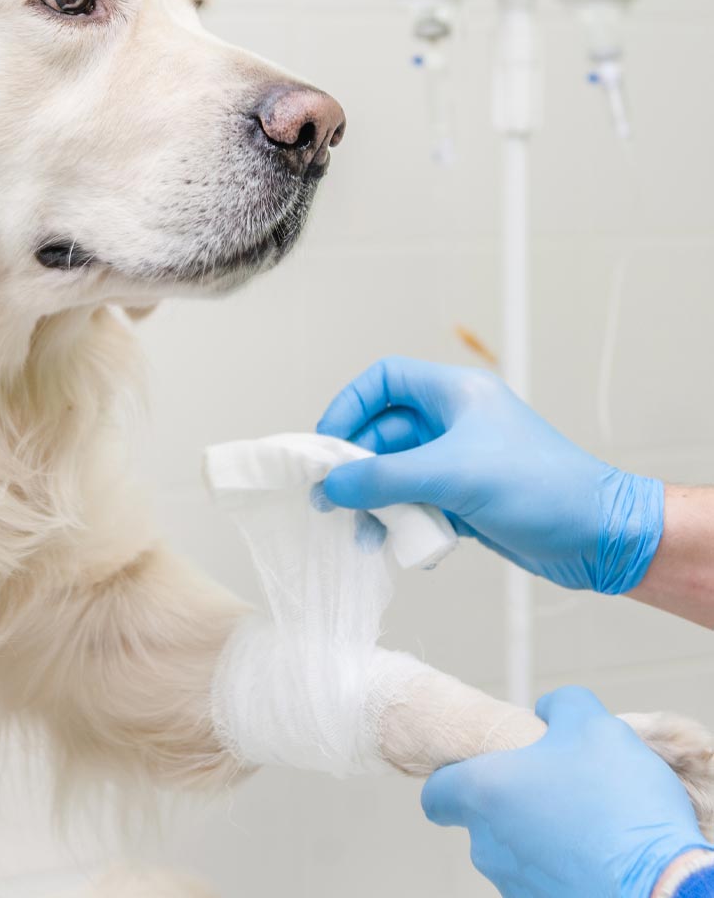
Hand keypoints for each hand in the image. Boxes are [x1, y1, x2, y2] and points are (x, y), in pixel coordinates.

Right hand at [317, 356, 663, 593]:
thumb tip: (332, 485)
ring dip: (376, 501)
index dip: (349, 404)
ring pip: (396, 473)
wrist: (600, 538)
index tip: (326, 442)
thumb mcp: (453, 476)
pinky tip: (402, 546)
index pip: (385, 381)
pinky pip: (415, 504)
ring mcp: (458, 462)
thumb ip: (385, 478)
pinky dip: (402, 523)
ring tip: (363, 532)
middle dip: (356, 466)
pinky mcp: (463, 499)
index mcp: (455, 395)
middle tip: (331, 498)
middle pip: (383, 433)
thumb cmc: (541, 489)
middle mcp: (453, 423)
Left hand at [421, 687, 711, 897]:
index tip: (483, 767)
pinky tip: (601, 853)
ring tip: (589, 820)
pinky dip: (564, 866)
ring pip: (514, 851)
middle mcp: (488, 845)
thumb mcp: (593, 725)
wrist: (664, 888)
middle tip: (557, 786)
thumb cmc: (620, 807)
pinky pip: (544, 880)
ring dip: (541, 834)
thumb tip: (549, 710)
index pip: (436, 792)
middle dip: (514, 801)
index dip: (454, 776)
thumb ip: (560, 705)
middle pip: (482, 818)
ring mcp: (514, 886)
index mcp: (484, 793)